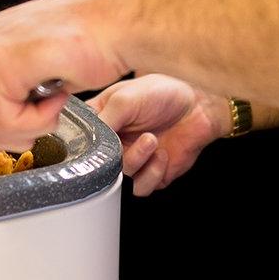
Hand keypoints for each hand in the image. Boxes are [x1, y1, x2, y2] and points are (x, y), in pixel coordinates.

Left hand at [0, 0, 139, 153]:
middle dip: (9, 138)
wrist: (118, 23)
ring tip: (52, 100)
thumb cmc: (87, 44)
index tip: (27, 121)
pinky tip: (58, 92)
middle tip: (43, 115)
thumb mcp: (28, 73)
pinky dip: (39, 121)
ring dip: (27, 130)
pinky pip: (5, 123)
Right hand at [90, 75, 227, 195]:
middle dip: (113, 156)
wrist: (200, 105)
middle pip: (97, 163)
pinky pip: (142, 187)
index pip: (77, 138)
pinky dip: (152, 172)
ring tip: (151, 140)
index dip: (80, 145)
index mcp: (101, 119)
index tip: (91, 143)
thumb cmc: (164, 92)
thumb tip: (88, 142)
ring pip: (119, 177)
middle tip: (123, 142)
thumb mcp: (126, 97)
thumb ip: (103, 119)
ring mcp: (132, 158)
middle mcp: (113, 141)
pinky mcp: (151, 173)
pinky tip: (162, 154)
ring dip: (136, 160)